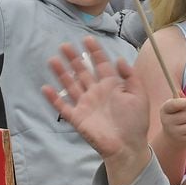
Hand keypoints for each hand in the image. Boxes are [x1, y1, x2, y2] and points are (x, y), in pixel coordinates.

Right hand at [42, 36, 150, 183]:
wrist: (128, 146)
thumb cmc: (136, 121)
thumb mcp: (139, 96)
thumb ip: (131, 77)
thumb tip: (119, 59)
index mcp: (112, 86)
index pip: (101, 65)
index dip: (95, 52)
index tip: (88, 39)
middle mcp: (97, 92)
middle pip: (82, 72)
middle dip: (74, 58)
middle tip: (65, 45)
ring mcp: (86, 104)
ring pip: (71, 85)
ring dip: (62, 73)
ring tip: (53, 59)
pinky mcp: (78, 118)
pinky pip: (62, 106)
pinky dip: (54, 98)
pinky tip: (46, 87)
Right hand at [159, 97, 185, 147]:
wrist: (172, 138)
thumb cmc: (176, 117)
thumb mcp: (174, 107)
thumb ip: (179, 99)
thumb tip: (179, 92)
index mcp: (164, 110)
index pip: (174, 104)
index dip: (185, 102)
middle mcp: (167, 122)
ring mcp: (175, 132)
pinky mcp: (184, 141)